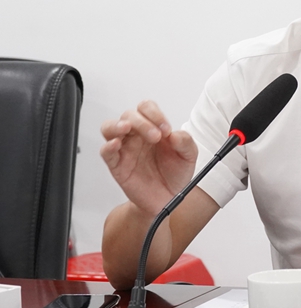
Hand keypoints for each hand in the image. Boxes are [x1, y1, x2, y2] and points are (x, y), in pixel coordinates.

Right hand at [100, 101, 197, 216]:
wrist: (167, 199)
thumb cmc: (175, 173)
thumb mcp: (188, 156)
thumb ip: (185, 142)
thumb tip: (176, 134)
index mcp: (153, 128)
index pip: (147, 108)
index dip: (155, 114)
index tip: (166, 129)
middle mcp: (137, 136)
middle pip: (129, 115)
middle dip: (143, 122)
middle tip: (156, 136)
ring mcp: (125, 149)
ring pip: (110, 127)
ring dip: (117, 125)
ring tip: (127, 128)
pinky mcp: (116, 165)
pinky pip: (106, 152)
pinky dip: (108, 146)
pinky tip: (116, 144)